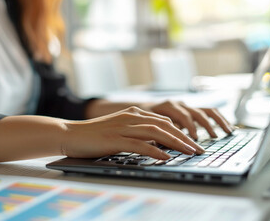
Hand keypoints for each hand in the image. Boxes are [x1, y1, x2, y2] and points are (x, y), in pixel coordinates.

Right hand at [62, 106, 204, 159]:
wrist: (70, 134)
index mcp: (133, 112)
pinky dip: (155, 151)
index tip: (193, 143)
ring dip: (176, 143)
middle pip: (165, 125)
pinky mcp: (115, 139)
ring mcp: (123, 127)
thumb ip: (139, 133)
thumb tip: (158, 142)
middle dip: (184, 138)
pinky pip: (140, 145)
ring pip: (157, 133)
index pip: (164, 121)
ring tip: (189, 152)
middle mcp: (131, 116)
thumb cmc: (95, 134)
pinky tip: (166, 157)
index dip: (181, 132)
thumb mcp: (120, 130)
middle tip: (198, 149)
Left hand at [142, 101, 233, 139]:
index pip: (183, 116)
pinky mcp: (191, 109)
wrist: (140, 109)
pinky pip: (208, 112)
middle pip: (197, 112)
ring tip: (227, 132)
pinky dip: (218, 119)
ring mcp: (187, 106)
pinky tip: (227, 128)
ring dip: (218, 121)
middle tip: (214, 137)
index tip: (194, 138)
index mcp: (169, 106)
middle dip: (206, 126)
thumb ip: (157, 132)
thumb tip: (164, 143)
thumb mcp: (147, 125)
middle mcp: (180, 104)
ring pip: (207, 111)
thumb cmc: (143, 119)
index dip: (189, 127)